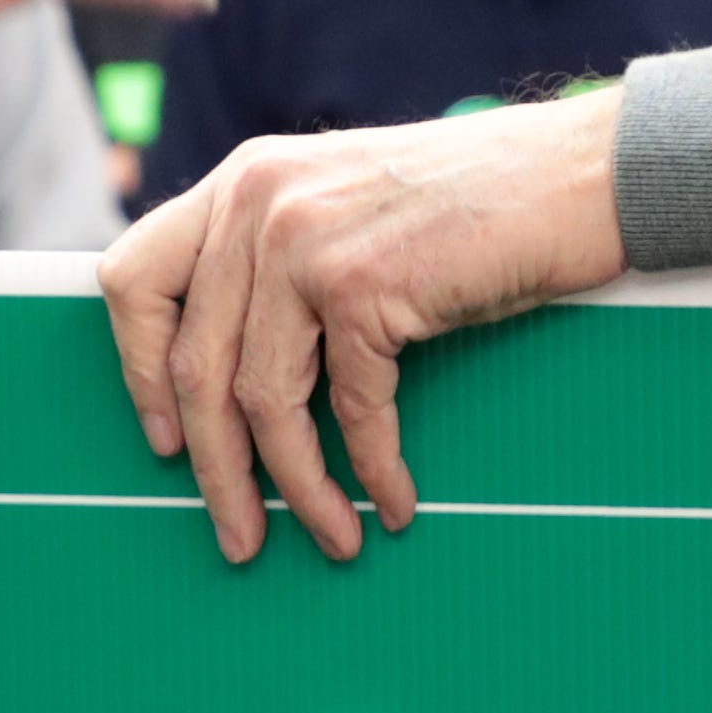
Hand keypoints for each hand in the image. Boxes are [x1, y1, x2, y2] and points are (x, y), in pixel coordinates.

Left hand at [98, 91, 628, 562]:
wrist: (578, 174)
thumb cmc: (475, 203)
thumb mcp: (344, 204)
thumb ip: (277, 255)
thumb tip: (230, 371)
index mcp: (241, 182)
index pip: (133, 279)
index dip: (137, 371)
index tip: (165, 440)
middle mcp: (257, 202)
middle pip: (193, 365)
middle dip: (214, 469)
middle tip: (238, 535)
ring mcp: (306, 239)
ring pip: (262, 400)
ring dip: (295, 489)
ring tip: (327, 538)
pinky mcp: (364, 282)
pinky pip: (350, 408)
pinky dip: (372, 470)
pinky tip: (391, 503)